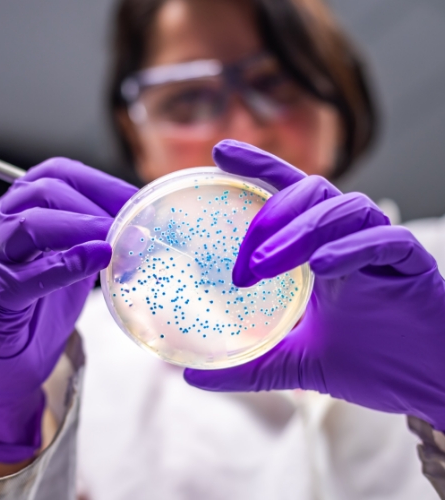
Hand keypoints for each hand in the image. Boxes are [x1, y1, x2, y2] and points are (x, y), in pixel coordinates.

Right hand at [0, 158, 136, 462]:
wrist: (5, 356)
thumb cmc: (39, 305)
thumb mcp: (71, 261)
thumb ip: (94, 239)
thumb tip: (142, 226)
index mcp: (17, 208)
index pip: (56, 174)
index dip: (99, 182)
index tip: (136, 198)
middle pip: (43, 192)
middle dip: (93, 204)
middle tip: (131, 223)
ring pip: (29, 225)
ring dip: (81, 227)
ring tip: (115, 239)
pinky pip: (29, 275)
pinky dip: (68, 263)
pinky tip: (98, 259)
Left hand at [185, 140, 444, 430]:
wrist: (431, 384)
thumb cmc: (373, 362)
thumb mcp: (296, 364)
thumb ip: (249, 366)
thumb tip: (193, 378)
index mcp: (322, 250)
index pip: (288, 193)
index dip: (258, 166)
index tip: (218, 152)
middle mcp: (350, 239)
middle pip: (311, 191)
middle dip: (271, 215)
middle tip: (243, 262)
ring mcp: (382, 249)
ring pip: (344, 208)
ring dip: (300, 231)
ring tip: (264, 265)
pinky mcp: (413, 266)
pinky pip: (384, 241)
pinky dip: (350, 248)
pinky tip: (321, 267)